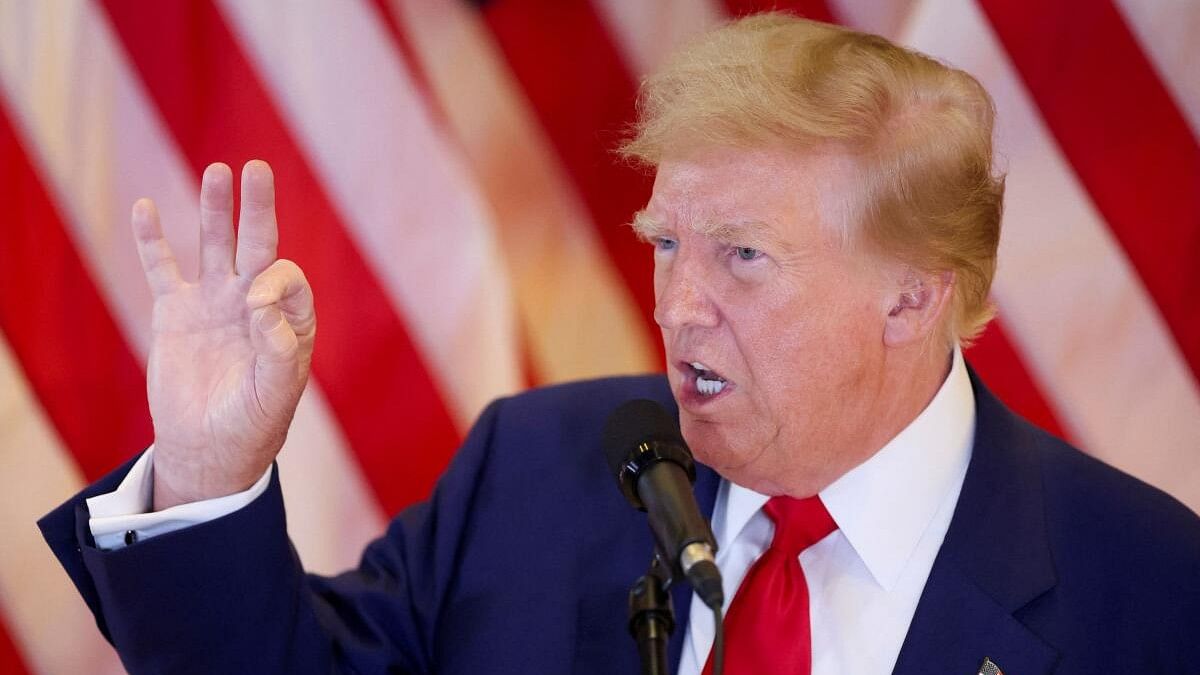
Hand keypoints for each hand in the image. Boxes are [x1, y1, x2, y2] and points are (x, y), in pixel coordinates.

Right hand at [133, 161, 314, 509]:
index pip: (283, 277)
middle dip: (257, 207)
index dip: (272, 282)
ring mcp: (213, 303)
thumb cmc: (253, 424)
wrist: (209, 448)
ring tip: (217, 171)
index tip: (251, 309)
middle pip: (257, 243)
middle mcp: (252, 302)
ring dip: (214, 210)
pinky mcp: (175, 313)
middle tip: (256, 168)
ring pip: (214, 245)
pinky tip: (147, 208)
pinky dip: (153, 241)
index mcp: (287, 319)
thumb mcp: (276, 392)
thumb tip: (260, 302)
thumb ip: (278, 349)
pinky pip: (163, 269)